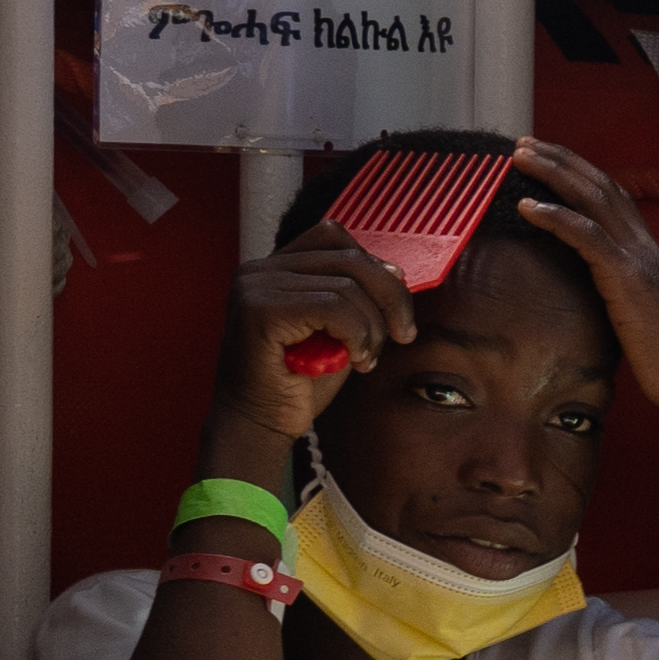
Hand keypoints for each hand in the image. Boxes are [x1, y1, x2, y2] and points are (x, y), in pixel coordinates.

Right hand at [222, 230, 415, 446]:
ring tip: (367, 358)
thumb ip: (357, 297)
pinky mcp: (259, 309)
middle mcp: (259, 270)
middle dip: (391, 298)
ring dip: (372, 328)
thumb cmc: (299, 382)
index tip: (394, 307)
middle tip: (403, 335)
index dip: (375, 267)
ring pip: (347, 286)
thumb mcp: (338, 329)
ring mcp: (255, 286)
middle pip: (349, 257)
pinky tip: (354, 360)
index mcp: (275, 268)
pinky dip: (357, 334)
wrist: (260, 423)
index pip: (334, 236)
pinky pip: (333, 307)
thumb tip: (395, 271)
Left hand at [506, 139, 658, 425]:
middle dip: (561, 160)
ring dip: (553, 174)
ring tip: (520, 158)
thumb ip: (618, 293)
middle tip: (524, 145)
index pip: (612, 197)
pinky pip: (586, 236)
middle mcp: (644, 247)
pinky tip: (527, 206)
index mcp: (647, 254)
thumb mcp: (640, 315)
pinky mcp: (626, 278)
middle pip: (600, 186)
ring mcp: (637, 259)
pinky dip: (555, 216)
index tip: (548, 158)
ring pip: (592, 199)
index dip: (580, 173)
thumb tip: (591, 293)